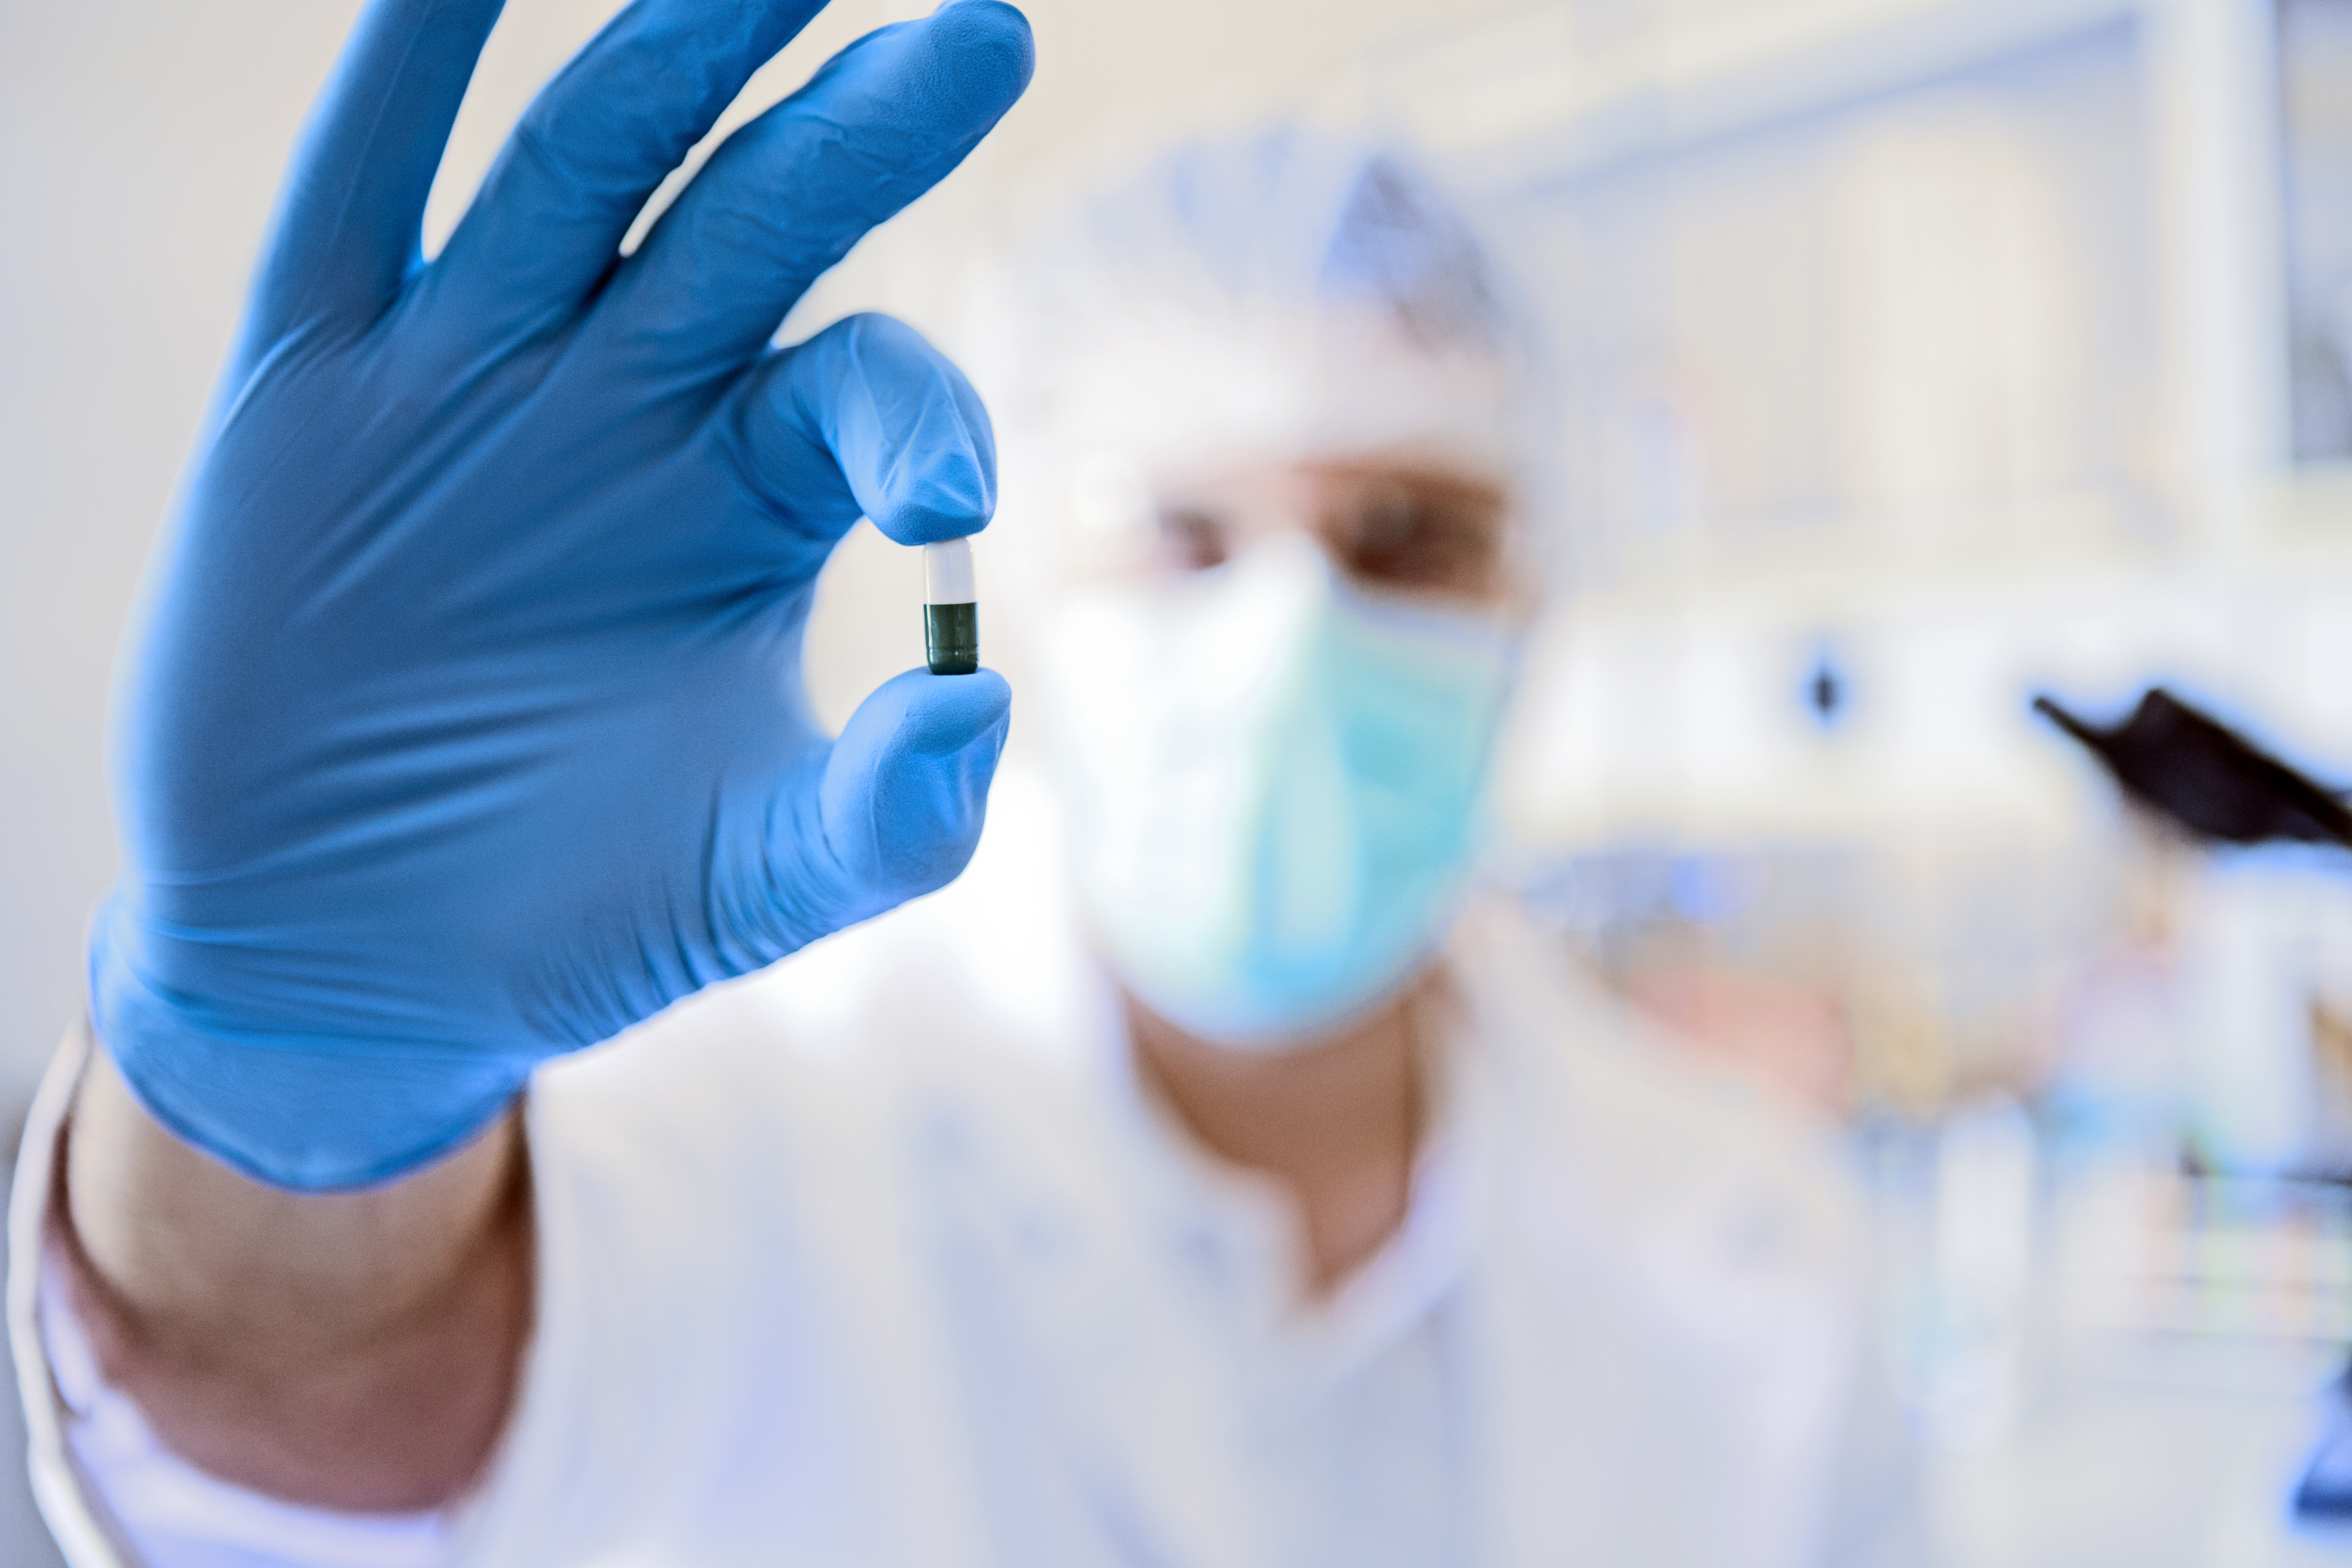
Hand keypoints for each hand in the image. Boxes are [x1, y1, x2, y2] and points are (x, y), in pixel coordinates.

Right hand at [90, 0, 1033, 1188]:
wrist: (364, 965)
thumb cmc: (584, 914)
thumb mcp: (755, 886)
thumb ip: (888, 819)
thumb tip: (987, 710)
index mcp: (759, 492)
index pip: (867, 385)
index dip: (921, 412)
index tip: (957, 495)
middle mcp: (634, 399)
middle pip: (760, 217)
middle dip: (858, 127)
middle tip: (982, 37)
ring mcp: (475, 375)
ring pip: (583, 166)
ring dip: (673, 58)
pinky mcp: (315, 388)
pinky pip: (357, 201)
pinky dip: (398, 75)